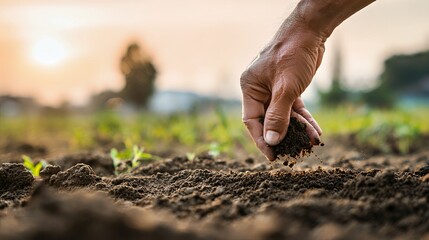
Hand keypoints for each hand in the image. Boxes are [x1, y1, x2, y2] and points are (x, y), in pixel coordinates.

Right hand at [240, 18, 324, 160]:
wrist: (311, 32)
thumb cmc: (293, 54)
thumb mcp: (285, 88)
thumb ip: (278, 115)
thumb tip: (272, 141)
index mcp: (250, 88)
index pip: (252, 120)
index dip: (262, 139)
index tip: (272, 155)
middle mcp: (259, 90)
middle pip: (268, 120)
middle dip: (283, 136)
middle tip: (293, 153)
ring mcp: (274, 89)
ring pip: (284, 116)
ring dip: (298, 130)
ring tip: (311, 143)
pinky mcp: (289, 88)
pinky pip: (294, 109)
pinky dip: (304, 120)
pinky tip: (315, 131)